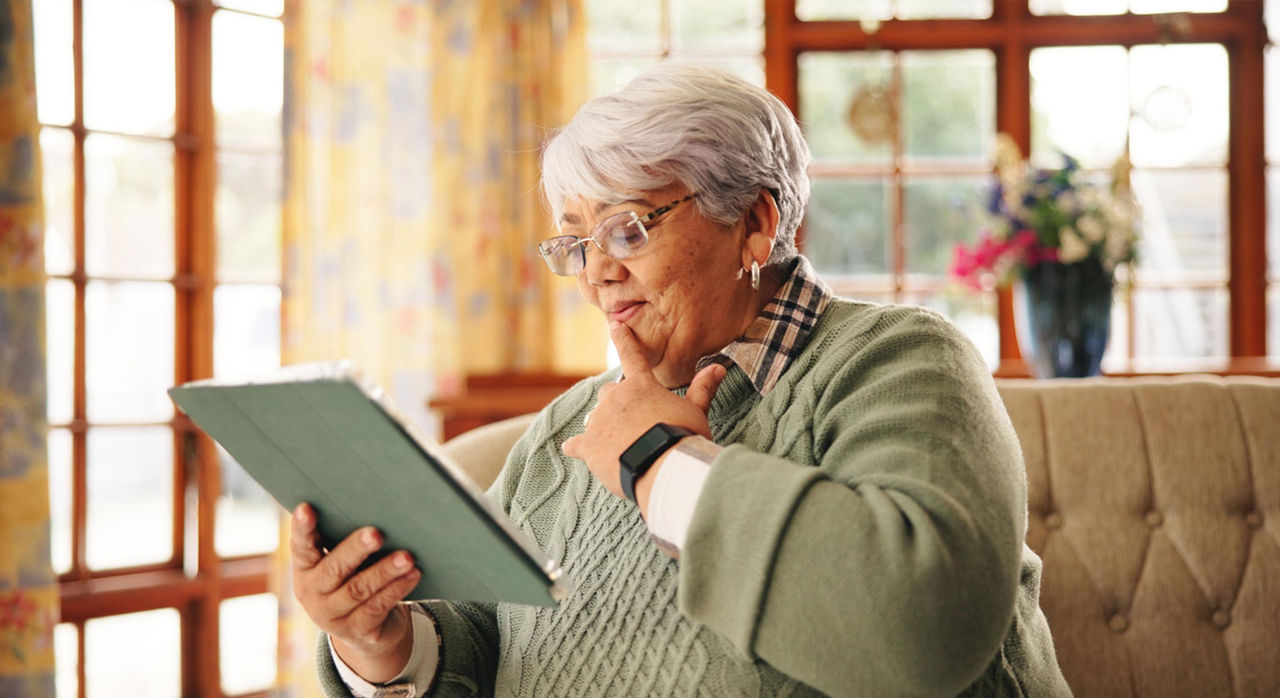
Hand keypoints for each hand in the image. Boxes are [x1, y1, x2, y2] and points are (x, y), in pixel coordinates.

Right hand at [289, 502, 420, 681]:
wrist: (365, 630)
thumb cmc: (354, 578)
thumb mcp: (341, 562)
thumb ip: (345, 540)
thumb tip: (376, 505)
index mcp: (305, 568)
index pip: (301, 546)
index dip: (302, 528)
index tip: (307, 507)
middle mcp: (313, 593)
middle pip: (334, 569)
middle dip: (356, 550)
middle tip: (376, 533)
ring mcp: (334, 616)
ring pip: (360, 589)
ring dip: (385, 571)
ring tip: (407, 556)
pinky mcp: (358, 630)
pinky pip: (378, 607)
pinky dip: (397, 589)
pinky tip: (414, 574)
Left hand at [562, 321, 726, 503]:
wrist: (663, 466)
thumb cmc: (682, 437)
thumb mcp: (696, 412)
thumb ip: (702, 389)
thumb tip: (718, 367)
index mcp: (641, 386)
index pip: (632, 355)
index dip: (623, 339)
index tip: (615, 325)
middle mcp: (615, 398)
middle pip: (608, 392)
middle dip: (616, 402)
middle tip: (632, 421)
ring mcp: (599, 421)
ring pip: (594, 417)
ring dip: (603, 425)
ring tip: (620, 443)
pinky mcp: (588, 445)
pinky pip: (575, 443)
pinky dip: (576, 447)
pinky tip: (575, 450)